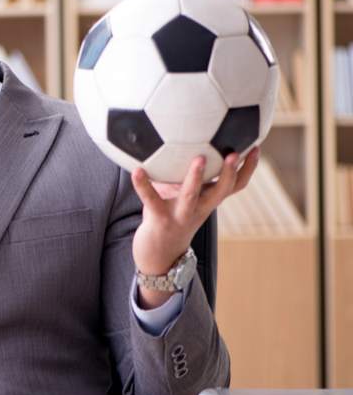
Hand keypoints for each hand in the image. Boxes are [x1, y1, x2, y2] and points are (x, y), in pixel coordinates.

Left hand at [130, 147, 258, 307]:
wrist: (159, 254)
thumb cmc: (171, 216)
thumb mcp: (185, 195)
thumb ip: (184, 174)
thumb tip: (178, 141)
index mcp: (208, 201)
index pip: (235, 186)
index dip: (248, 169)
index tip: (256, 148)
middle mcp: (200, 208)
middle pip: (222, 191)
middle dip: (230, 173)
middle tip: (234, 153)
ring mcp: (181, 214)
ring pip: (191, 195)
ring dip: (196, 177)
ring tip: (199, 159)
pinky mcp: (159, 218)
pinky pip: (151, 199)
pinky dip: (143, 184)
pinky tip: (138, 170)